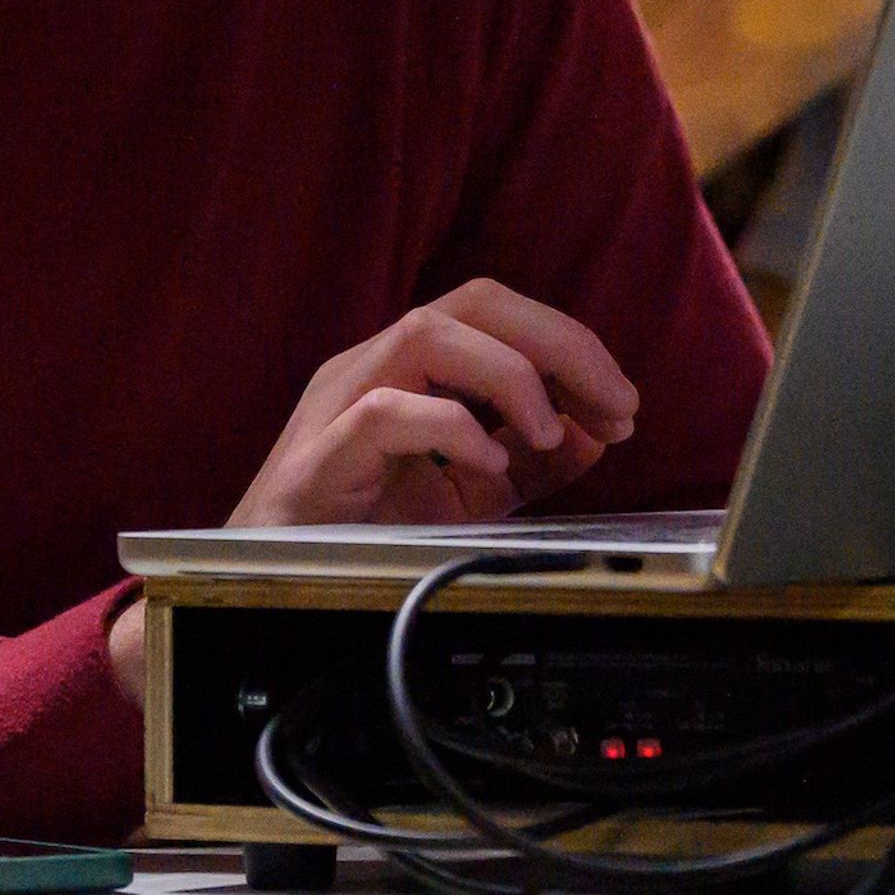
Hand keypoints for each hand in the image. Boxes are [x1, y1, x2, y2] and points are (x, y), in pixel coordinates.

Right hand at [227, 280, 641, 526]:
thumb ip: (530, 464)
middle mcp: (374, 366)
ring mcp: (339, 403)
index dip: (571, 347)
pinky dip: (449, 427)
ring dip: (509, 373)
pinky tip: (489, 464)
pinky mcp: (318, 457)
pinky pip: (383, 413)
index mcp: (412, 368)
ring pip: (426, 334)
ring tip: (550, 430)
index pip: (500, 315)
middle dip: (560, 343)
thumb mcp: (470, 497)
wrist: (271, 592)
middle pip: (474, 302)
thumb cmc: (361, 536)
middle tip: (617, 402)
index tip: (623, 406)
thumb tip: (596, 432)